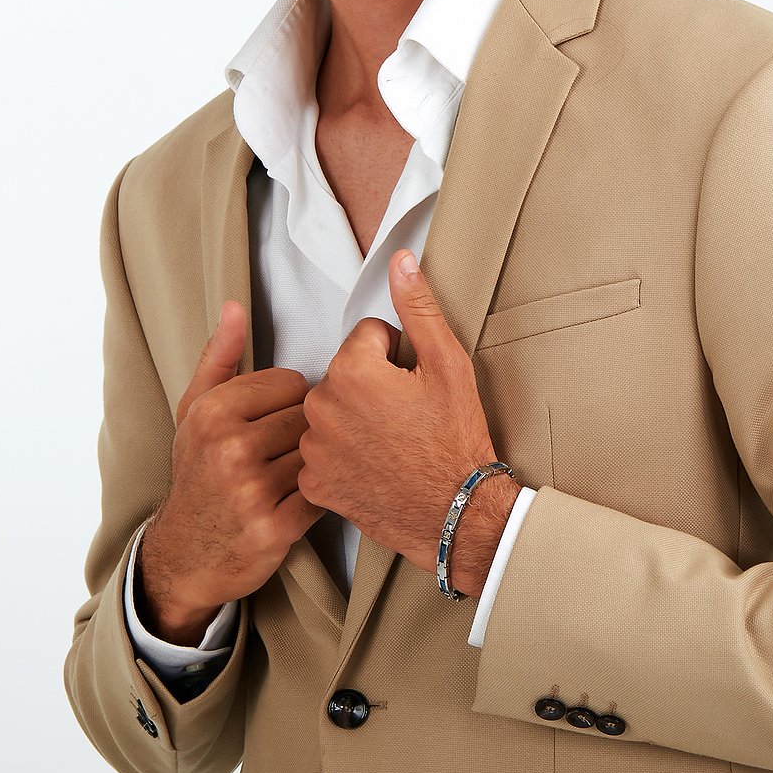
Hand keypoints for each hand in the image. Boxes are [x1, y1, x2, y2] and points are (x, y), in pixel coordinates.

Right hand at [137, 300, 325, 644]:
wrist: (185, 554)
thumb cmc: (197, 473)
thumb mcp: (195, 413)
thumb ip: (219, 358)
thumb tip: (234, 307)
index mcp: (213, 412)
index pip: (293, 382)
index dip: (289, 402)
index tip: (272, 421)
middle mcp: (230, 447)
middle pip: (310, 416)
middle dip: (304, 432)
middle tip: (285, 452)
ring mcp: (251, 490)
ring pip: (319, 451)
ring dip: (316, 463)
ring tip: (291, 474)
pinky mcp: (274, 528)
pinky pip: (323, 493)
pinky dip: (320, 496)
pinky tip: (299, 499)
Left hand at [298, 250, 519, 596]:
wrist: (457, 511)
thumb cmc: (456, 437)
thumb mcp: (448, 364)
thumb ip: (417, 307)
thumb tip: (399, 261)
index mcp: (352, 371)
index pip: (368, 336)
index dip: (398, 355)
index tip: (415, 384)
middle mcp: (322, 407)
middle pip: (345, 373)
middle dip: (372, 384)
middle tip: (407, 414)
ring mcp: (315, 448)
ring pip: (331, 410)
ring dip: (354, 418)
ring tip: (392, 440)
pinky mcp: (315, 483)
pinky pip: (322, 452)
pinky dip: (343, 455)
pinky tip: (374, 465)